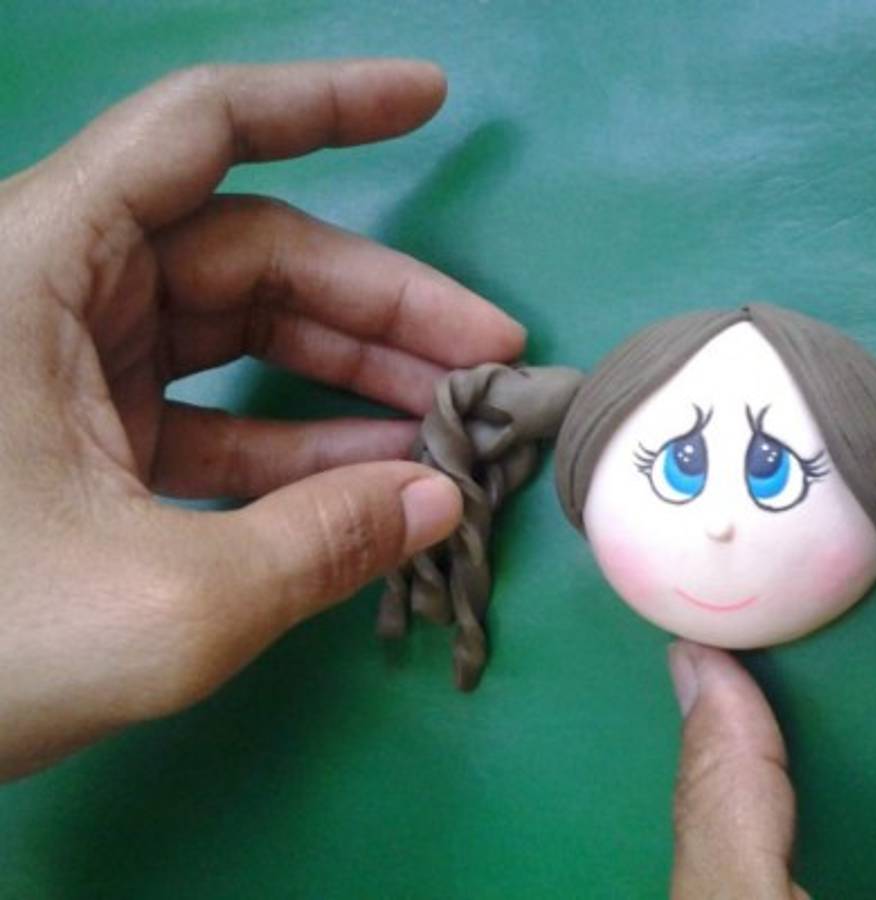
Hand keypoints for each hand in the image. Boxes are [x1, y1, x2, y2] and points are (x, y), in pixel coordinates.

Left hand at [0, 60, 524, 780]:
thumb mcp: (165, 604)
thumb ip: (321, 545)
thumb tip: (440, 502)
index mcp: (34, 267)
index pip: (199, 132)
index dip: (327, 104)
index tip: (431, 101)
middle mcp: (48, 291)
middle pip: (253, 252)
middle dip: (382, 307)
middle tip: (491, 361)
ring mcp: (66, 367)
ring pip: (241, 333)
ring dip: (354, 375)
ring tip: (452, 424)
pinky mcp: (79, 436)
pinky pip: (212, 413)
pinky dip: (297, 442)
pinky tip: (378, 479)